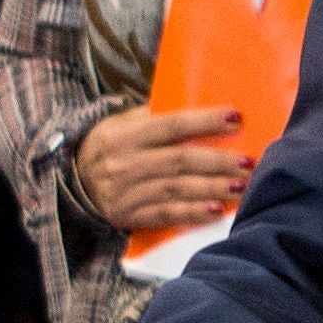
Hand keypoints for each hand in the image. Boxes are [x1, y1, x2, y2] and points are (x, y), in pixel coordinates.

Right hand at [70, 105, 245, 230]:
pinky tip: (216, 211)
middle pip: (179, 160)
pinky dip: (192, 213)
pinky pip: (165, 215)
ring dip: (212, 188)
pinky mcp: (127, 216)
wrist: (74, 181)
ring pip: (176, 189)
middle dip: (217, 161)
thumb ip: (155, 117)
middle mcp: (124, 163)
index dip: (205, 121)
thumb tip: (202, 105)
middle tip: (248, 161)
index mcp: (125, 134)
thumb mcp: (123, 124)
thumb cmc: (112, 146)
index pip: (171, 125)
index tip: (236, 118)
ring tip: (241, 186)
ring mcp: (125, 192)